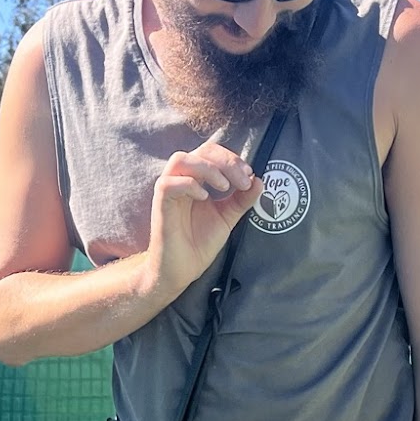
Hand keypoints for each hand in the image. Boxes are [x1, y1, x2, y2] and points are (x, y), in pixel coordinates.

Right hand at [143, 140, 264, 300]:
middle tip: (243, 180)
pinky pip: (168, 183)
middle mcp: (181, 180)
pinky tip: (204, 198)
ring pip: (181, 160)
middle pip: (200, 151)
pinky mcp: (160, 205)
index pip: (212, 153)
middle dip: (226, 161)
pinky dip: (189, 185)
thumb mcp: (227, 217)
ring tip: (224, 187)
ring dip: (207, 168)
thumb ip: (242, 200)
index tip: (249, 175)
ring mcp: (169, 191)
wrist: (182, 270)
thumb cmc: (199, 243)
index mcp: (196, 179)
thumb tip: (260, 181)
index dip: (232, 159)